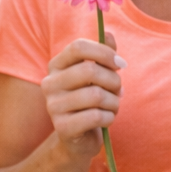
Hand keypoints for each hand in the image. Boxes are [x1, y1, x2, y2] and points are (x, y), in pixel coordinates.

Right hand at [40, 35, 124, 161]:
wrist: (79, 138)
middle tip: (118, 91)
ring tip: (112, 107)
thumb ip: (103, 54)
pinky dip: (109, 118)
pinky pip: (96, 116)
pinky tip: (106, 120)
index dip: (104, 52)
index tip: (121, 64)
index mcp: (56, 66)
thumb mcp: (99, 76)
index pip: (78, 47)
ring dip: (114, 102)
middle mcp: (49, 83)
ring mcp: (53, 106)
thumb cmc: (92, 102)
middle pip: (90, 71)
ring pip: (96, 95)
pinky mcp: (62, 127)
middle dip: (114, 81)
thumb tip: (108, 34)